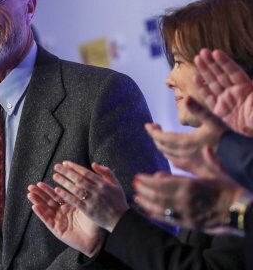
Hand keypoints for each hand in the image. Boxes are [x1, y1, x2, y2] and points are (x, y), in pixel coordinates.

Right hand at [28, 182, 103, 257]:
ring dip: (37, 201)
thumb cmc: (95, 222)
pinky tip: (35, 206)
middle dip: (39, 194)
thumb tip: (78, 179)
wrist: (98, 239)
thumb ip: (81, 193)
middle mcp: (62, 213)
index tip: (40, 182)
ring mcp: (59, 221)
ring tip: (30, 194)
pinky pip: (47, 220)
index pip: (56, 195)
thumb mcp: (88, 204)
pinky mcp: (57, 230)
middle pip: (48, 201)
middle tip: (31, 186)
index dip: (47, 189)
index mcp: (69, 206)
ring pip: (45, 209)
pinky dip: (41, 213)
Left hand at [51, 162, 128, 231]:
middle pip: (79, 179)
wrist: (121, 220)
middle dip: (66, 172)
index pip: (86, 173)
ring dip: (64, 182)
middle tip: (56, 166)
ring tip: (55, 176)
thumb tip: (93, 163)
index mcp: (104, 184)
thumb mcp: (116, 184)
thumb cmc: (118, 201)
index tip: (65, 163)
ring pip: (75, 189)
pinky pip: (75, 201)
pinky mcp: (88, 210)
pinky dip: (66, 195)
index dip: (75, 167)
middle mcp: (97, 191)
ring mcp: (92, 201)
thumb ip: (106, 172)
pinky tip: (57, 190)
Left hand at [133, 148, 247, 229]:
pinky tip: (148, 211)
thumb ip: (197, 163)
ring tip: (137, 197)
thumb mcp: (213, 172)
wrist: (240, 210)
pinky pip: (169, 219)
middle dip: (144, 189)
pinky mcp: (189, 223)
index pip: (162, 182)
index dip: (148, 180)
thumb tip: (191, 152)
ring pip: (161, 207)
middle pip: (157, 194)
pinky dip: (157, 215)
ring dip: (146, 202)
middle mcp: (184, 199)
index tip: (138, 176)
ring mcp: (186, 212)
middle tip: (134, 184)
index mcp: (189, 185)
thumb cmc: (227, 189)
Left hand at [145, 98, 226, 174]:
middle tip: (154, 127)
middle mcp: (184, 153)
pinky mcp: (194, 165)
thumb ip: (198, 110)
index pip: (161, 138)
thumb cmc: (226, 137)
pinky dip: (169, 154)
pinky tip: (171, 151)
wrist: (239, 157)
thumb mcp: (213, 120)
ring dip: (161, 145)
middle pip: (162, 146)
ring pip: (168, 154)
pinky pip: (176, 161)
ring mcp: (188, 161)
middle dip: (155, 136)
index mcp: (185, 142)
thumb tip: (186, 98)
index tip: (147, 124)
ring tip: (160, 136)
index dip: (152, 131)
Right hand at [195, 48, 252, 135]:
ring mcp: (227, 101)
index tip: (216, 52)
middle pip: (221, 74)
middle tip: (203, 51)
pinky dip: (201, 88)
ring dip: (205, 71)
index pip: (234, 72)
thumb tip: (249, 84)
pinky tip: (195, 78)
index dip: (225, 62)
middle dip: (212, 63)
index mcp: (247, 88)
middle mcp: (235, 92)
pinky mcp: (220, 112)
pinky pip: (208, 98)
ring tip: (197, 59)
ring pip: (214, 83)